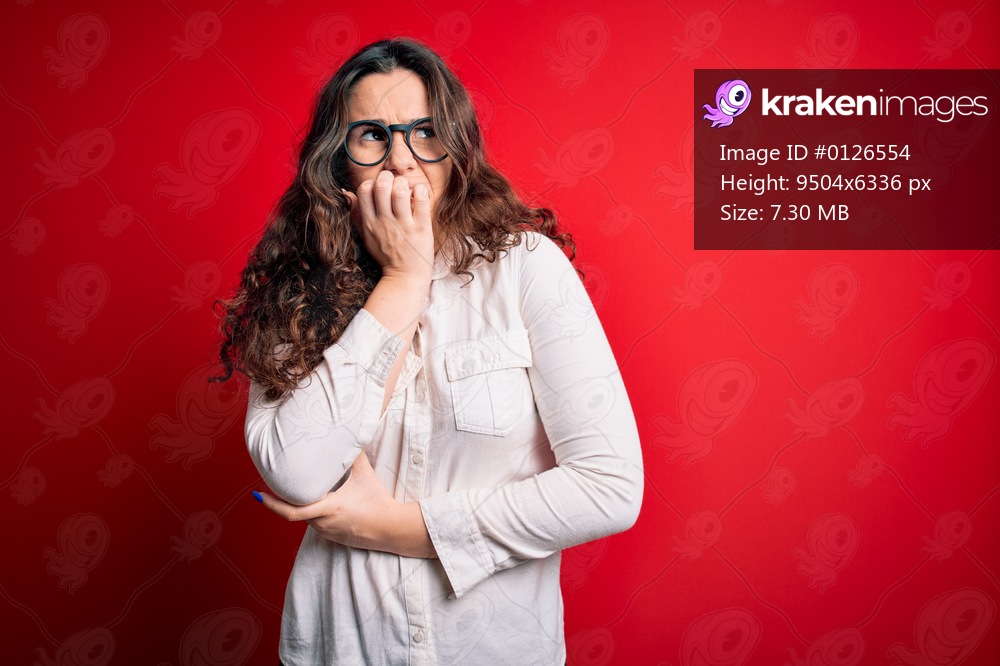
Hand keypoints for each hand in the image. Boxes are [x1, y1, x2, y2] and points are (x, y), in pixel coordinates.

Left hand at [254, 452, 434, 557]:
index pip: (292, 511)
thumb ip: (355, 455)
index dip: (272, 504)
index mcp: (328, 508)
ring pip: (306, 519)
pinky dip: (314, 513)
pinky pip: (317, 524)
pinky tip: (319, 503)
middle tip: (275, 485)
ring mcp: (328, 532)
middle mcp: (323, 523)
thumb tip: (349, 433)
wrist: (392, 529)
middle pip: (296, 512)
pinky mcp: (333, 537)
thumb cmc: (378, 502)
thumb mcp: (365, 475)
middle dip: (286, 500)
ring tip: (298, 491)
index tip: (258, 495)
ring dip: (302, 506)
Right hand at [343, 171, 434, 284]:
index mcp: (370, 223)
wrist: (405, 278)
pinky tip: (419, 194)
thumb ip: (357, 215)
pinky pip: (421, 200)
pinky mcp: (421, 228)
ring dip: (404, 183)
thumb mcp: (366, 236)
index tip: (381, 188)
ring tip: (407, 190)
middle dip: (389, 177)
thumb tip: (347, 192)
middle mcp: (384, 222)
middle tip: (395, 183)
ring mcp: (403, 225)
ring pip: (400, 190)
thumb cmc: (387, 256)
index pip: (364, 190)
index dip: (372, 182)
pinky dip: (420, 191)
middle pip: (381, 185)